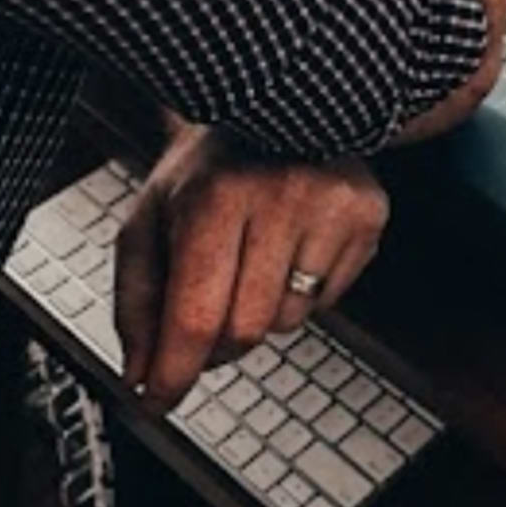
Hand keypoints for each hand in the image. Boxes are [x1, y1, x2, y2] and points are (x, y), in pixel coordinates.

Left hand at [110, 124, 391, 409]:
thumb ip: (136, 304)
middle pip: (244, 330)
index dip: (173, 372)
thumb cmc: (205, 171)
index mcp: (215, 195)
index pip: (196, 316)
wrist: (275, 106)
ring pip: (288, 322)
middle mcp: (281, 195)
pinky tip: (290, 246)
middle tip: (203, 316)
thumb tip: (141, 375)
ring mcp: (333, 204)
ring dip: (260, 312)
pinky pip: (329, 302)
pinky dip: (301, 293)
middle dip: (214, 343)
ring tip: (251, 257)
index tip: (157, 401)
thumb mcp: (148, 223)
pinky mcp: (369, 214)